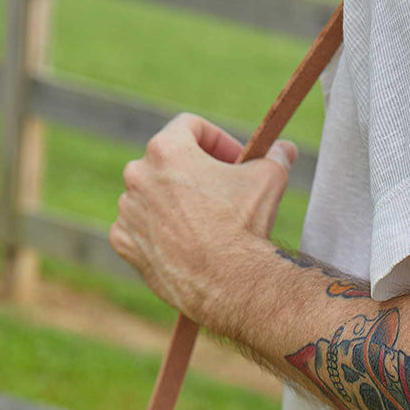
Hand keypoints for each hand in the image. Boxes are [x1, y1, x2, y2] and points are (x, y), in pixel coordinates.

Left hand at [109, 113, 296, 326]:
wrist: (227, 283)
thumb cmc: (244, 226)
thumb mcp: (269, 180)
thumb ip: (274, 157)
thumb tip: (285, 148)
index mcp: (166, 149)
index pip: (189, 126)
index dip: (218, 140)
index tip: (236, 160)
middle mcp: (137, 174)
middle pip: (168, 161)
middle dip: (196, 173)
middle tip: (223, 192)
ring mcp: (127, 210)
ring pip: (152, 196)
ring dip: (175, 202)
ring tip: (205, 223)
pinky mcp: (124, 242)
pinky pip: (139, 228)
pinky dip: (158, 233)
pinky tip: (184, 244)